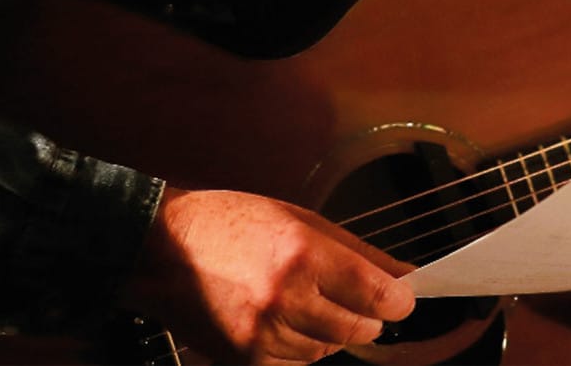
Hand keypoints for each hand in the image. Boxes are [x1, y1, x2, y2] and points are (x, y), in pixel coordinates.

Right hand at [123, 186, 416, 364]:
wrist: (165, 250)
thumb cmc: (234, 222)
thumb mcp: (300, 218)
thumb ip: (355, 251)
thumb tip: (401, 273)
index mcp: (302, 253)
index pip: (373, 292)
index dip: (398, 300)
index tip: (404, 298)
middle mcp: (285, 297)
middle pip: (357, 328)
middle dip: (370, 317)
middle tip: (366, 300)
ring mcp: (263, 335)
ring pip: (328, 351)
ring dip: (334, 332)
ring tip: (315, 302)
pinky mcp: (244, 360)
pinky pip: (295, 364)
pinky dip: (303, 347)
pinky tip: (290, 320)